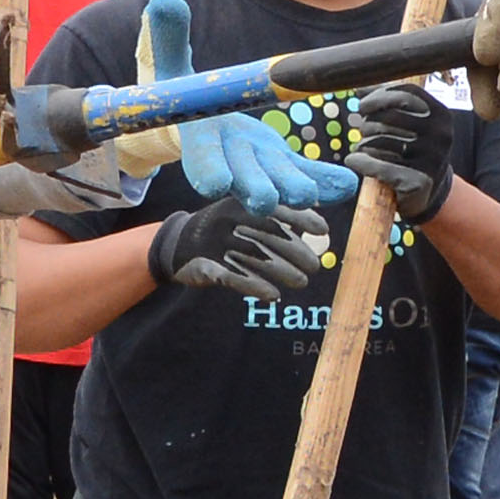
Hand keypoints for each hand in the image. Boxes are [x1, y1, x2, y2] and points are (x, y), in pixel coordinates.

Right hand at [133, 0, 358, 211]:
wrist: (203, 125)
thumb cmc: (185, 96)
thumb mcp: (171, 70)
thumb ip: (169, 41)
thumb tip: (165, 2)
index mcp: (201, 143)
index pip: (201, 160)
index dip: (208, 171)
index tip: (215, 183)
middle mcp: (233, 164)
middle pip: (245, 181)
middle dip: (256, 189)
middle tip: (265, 198)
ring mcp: (262, 170)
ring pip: (279, 183)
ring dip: (295, 188)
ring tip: (309, 192)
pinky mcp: (286, 169)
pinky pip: (308, 176)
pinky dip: (327, 181)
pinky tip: (346, 183)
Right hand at [148, 197, 329, 299]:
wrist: (176, 243)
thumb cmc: (222, 228)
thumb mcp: (242, 210)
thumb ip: (275, 213)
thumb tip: (316, 216)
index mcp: (241, 203)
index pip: (275, 207)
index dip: (301, 217)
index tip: (323, 229)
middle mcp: (229, 219)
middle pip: (270, 235)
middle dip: (297, 251)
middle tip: (314, 266)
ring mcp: (217, 243)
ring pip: (257, 258)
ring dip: (283, 272)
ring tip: (301, 282)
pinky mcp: (207, 266)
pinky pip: (235, 277)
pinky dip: (255, 287)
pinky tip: (272, 295)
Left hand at [344, 81, 454, 221]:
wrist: (429, 192)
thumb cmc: (413, 149)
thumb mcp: (412, 123)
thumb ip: (391, 102)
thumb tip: (360, 88)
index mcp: (441, 114)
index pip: (407, 93)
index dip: (379, 95)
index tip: (363, 104)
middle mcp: (440, 135)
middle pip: (390, 116)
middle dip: (368, 121)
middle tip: (363, 129)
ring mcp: (431, 159)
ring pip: (381, 141)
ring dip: (363, 143)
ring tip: (362, 148)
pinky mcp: (418, 182)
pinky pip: (378, 166)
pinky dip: (360, 161)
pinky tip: (354, 160)